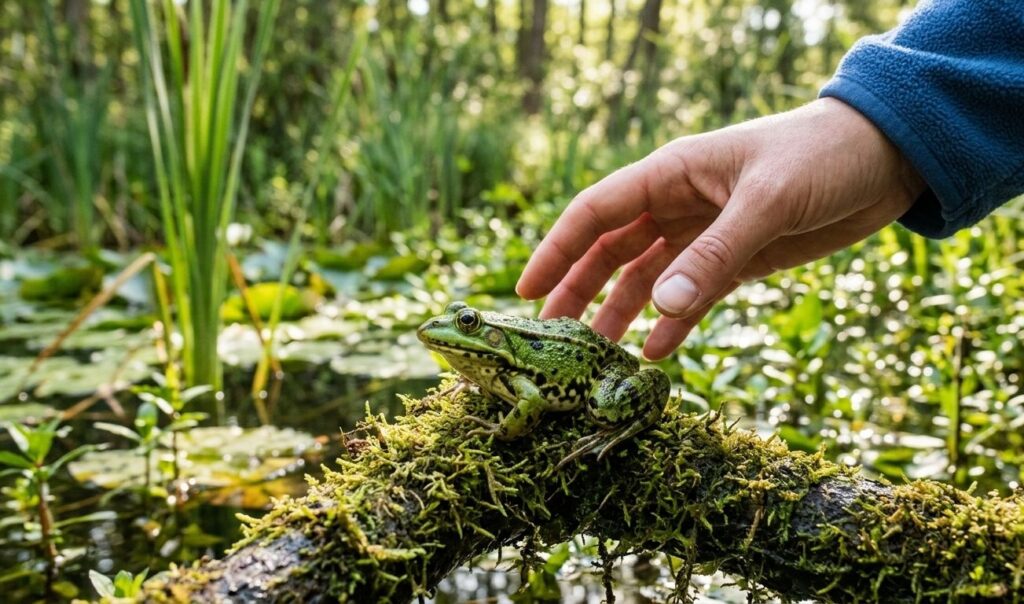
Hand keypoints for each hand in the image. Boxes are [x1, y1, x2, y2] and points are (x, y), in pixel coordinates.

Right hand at [516, 98, 926, 359]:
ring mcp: (705, 235)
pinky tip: (653, 355)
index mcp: (671, 174)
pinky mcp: (736, 261)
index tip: (526, 294)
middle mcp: (678, 204)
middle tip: (550, 340)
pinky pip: (691, 298)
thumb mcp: (768, 201)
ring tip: (594, 358)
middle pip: (610, 251)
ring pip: (645, 279)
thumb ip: (714, 256)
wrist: (889, 159)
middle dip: (578, 292)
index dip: (556, 251)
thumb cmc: (824, 157)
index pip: (595, 213)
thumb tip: (659, 311)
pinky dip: (671, 326)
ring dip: (619, 314)